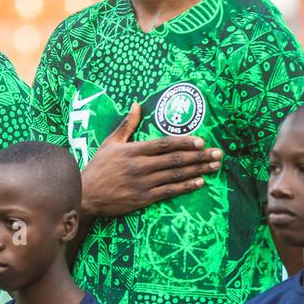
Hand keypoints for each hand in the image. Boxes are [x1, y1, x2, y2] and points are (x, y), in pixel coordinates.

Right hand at [79, 102, 221, 218]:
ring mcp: (143, 183)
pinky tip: (200, 182)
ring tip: (214, 166)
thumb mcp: (110, 143)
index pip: (164, 144)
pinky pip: (169, 191)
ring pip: (176, 175)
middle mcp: (141, 166)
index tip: (201, 141)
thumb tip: (136, 104)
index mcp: (133, 150)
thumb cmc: (98, 167)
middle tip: (218, 153)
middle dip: (199, 156)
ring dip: (198, 170)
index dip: (184, 142)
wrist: (85, 194)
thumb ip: (126, 125)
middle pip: (175, 159)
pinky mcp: (144, 198)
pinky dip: (186, 186)